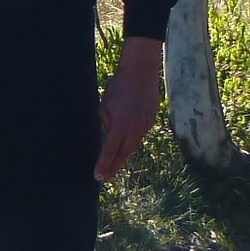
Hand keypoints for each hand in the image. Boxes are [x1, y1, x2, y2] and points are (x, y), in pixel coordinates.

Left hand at [95, 36, 163, 181]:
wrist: (140, 72)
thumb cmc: (118, 87)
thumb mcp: (105, 106)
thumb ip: (107, 123)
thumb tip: (110, 137)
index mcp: (120, 124)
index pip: (109, 150)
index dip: (104, 164)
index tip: (98, 176)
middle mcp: (134, 128)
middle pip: (123, 153)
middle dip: (114, 166)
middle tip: (106, 178)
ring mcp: (145, 125)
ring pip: (132, 146)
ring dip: (123, 156)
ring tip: (114, 167)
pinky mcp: (151, 121)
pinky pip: (138, 135)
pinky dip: (131, 142)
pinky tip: (125, 146)